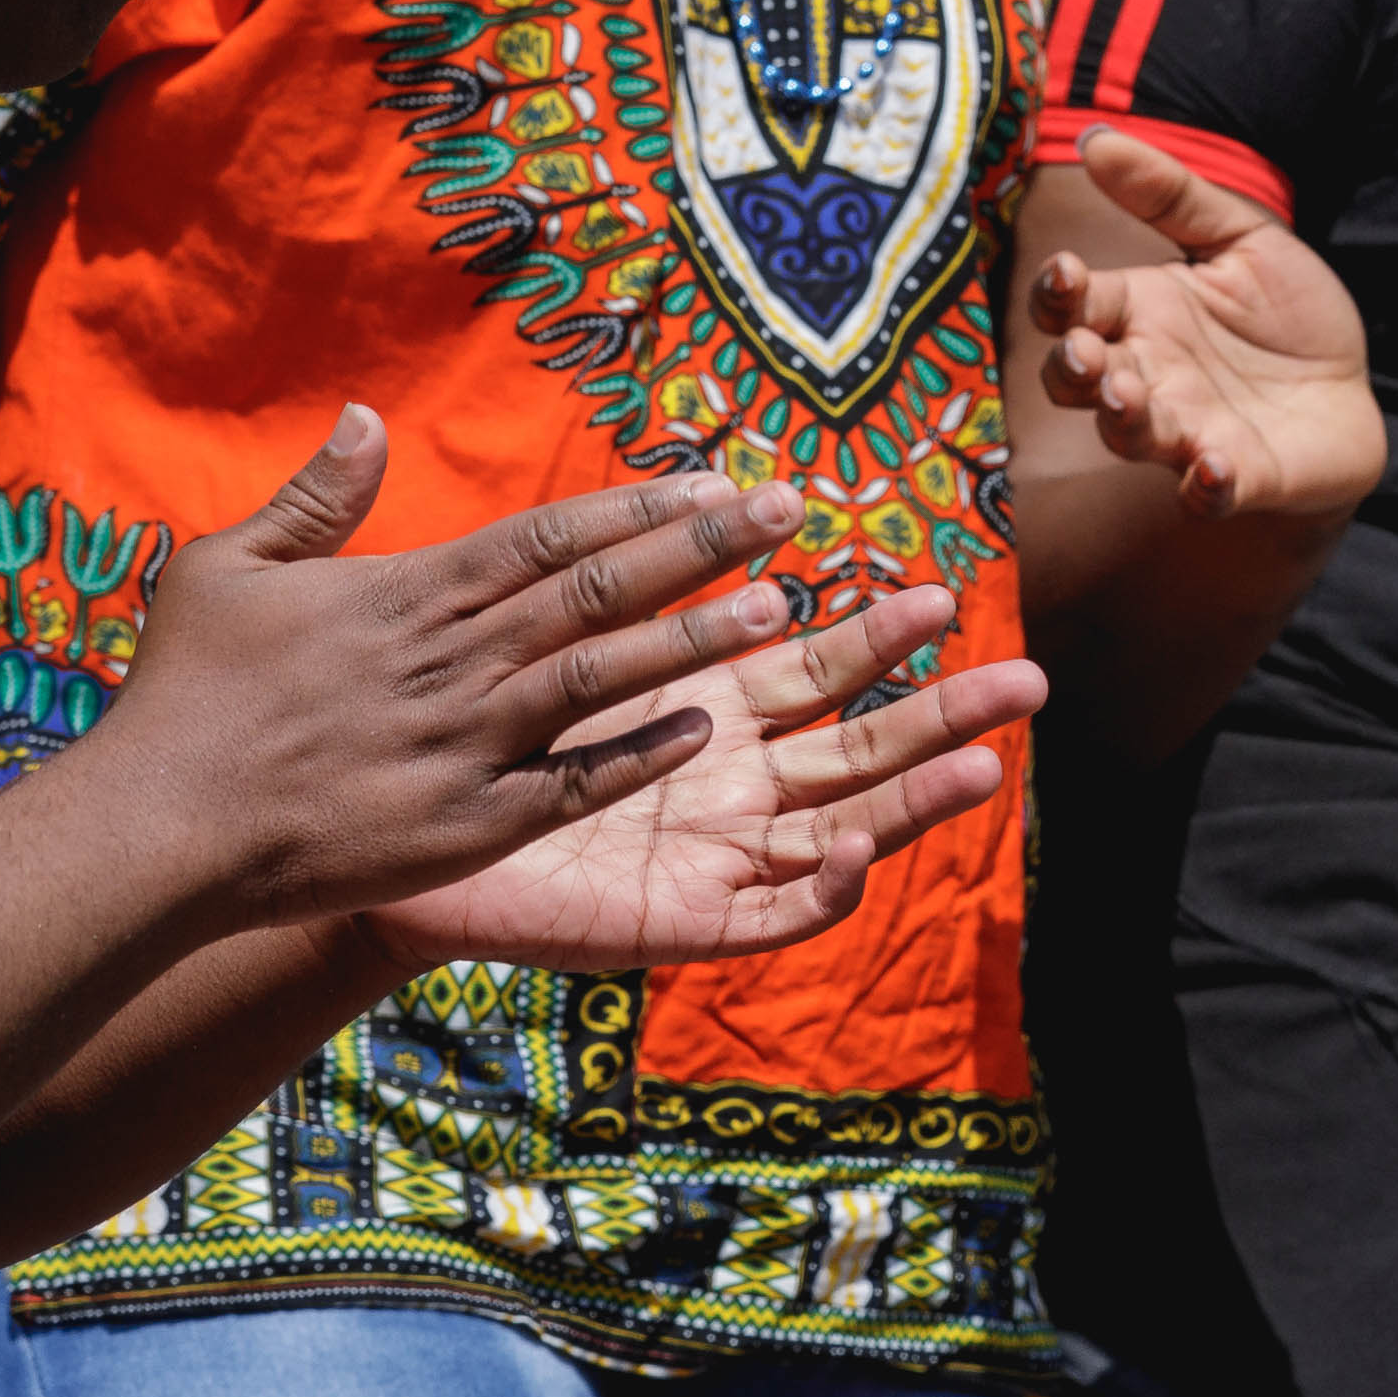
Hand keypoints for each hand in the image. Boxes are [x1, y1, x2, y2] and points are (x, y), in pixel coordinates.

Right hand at [55, 412, 840, 932]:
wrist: (154, 829)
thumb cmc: (184, 696)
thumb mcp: (228, 568)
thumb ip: (315, 495)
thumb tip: (367, 413)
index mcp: (406, 594)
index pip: (549, 535)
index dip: (640, 506)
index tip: (720, 480)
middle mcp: (450, 661)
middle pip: (596, 590)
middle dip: (699, 547)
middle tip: (793, 509)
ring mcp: (464, 744)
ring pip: (601, 677)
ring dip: (693, 639)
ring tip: (780, 605)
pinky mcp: (465, 823)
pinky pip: (571, 784)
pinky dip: (636, 755)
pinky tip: (705, 727)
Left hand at [351, 581, 1037, 973]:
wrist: (370, 846)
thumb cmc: (440, 738)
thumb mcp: (513, 637)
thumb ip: (577, 563)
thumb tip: (652, 472)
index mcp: (702, 708)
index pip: (817, 667)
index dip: (879, 636)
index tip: (938, 592)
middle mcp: (726, 782)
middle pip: (862, 746)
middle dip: (945, 714)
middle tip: (1027, 679)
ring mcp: (711, 856)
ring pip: (844, 828)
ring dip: (916, 801)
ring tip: (988, 766)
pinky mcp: (677, 923)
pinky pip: (769, 915)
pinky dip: (820, 889)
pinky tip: (856, 851)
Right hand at [1026, 128, 1375, 521]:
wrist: (1351, 386)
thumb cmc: (1284, 313)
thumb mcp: (1243, 238)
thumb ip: (1172, 194)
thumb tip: (1098, 137)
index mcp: (1138, 314)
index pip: (1072, 306)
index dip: (1058, 293)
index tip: (1066, 272)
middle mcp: (1146, 377)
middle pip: (1078, 381)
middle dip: (1072, 367)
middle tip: (1083, 351)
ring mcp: (1187, 432)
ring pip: (1129, 435)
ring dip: (1123, 419)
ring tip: (1129, 397)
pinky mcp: (1239, 477)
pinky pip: (1209, 492)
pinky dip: (1206, 485)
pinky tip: (1214, 467)